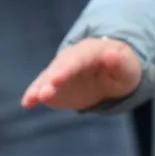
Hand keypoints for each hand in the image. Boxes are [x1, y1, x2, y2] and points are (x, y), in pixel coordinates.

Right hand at [23, 36, 143, 111]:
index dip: (66, 69)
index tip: (57, 79)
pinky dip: (33, 95)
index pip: (77, 60)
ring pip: (47, 78)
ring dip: (38, 88)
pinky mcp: (53, 85)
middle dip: (50, 79)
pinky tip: (27, 103)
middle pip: (58, 67)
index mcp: (89, 51)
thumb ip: (120, 62)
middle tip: (44, 92)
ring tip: (31, 99)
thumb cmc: (122, 69)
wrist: (110, 73)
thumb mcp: (127, 67)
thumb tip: (112, 54)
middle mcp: (70, 58)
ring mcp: (60, 71)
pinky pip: (42, 89)